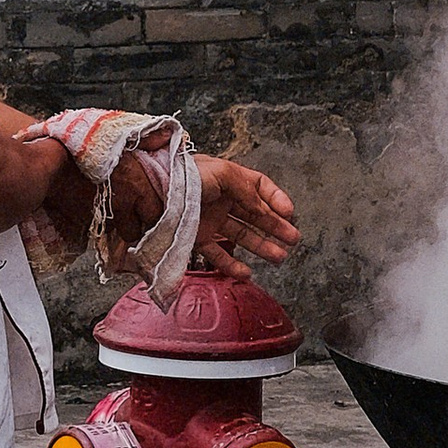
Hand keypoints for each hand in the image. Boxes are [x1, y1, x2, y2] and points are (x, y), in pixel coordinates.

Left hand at [192, 157, 297, 272]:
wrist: (154, 194)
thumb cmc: (187, 177)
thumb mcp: (223, 173)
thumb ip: (247, 190)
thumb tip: (264, 208)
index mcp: (229, 179)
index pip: (260, 188)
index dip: (277, 200)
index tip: (290, 213)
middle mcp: (221, 200)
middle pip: (255, 215)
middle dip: (276, 227)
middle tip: (293, 239)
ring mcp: (210, 221)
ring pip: (242, 236)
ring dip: (262, 247)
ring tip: (280, 257)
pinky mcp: (197, 239)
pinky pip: (218, 255)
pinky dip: (232, 265)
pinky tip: (247, 273)